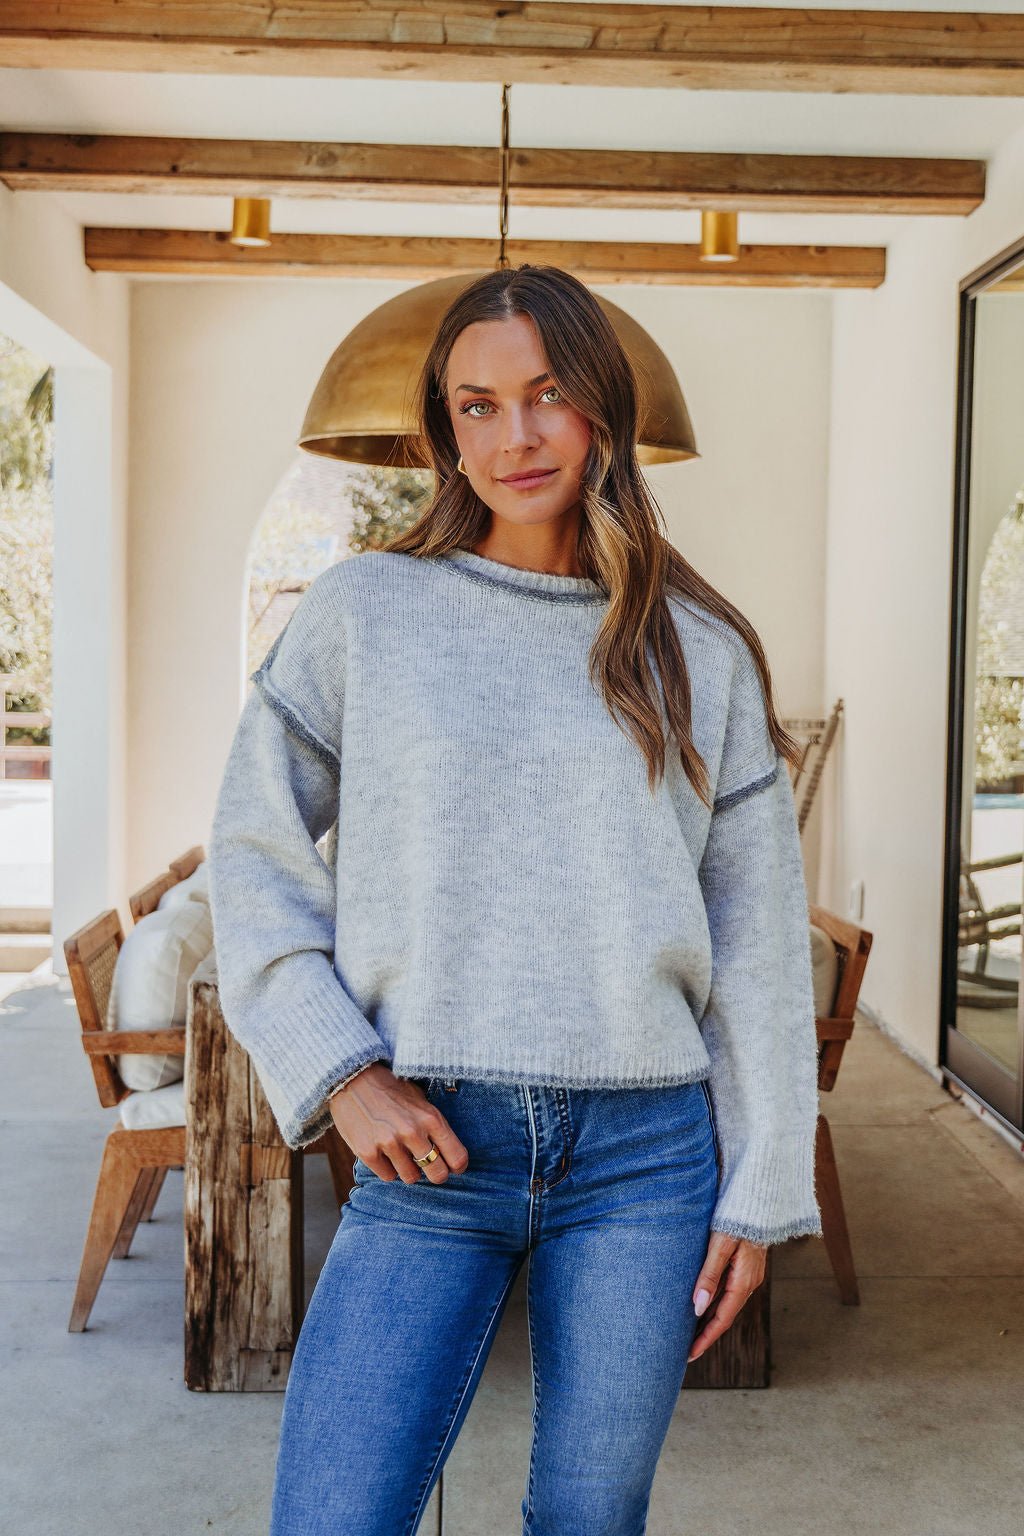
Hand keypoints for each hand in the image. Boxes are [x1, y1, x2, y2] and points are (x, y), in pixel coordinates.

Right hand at [328, 1064, 469, 1184]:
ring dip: (408, 1169)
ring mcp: (389, 1143)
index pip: (457, 1157)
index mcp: (430, 1118)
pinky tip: (383, 1152)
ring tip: (401, 1153)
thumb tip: (449, 1153)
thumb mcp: (420, 1099)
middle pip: (438, 1174)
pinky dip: (387, 1168)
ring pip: (411, 1177)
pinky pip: (388, 1176)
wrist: (352, 1079)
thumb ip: (434, 1125)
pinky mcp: (367, 1153)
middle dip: (435, 1174)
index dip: (457, 1166)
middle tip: (428, 1168)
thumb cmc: (390, 1089)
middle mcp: (412, 1132)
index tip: (452, 1166)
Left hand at [687, 1231, 767, 1362]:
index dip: (706, 1338)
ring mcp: (749, 1275)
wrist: (758, 1201)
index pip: (722, 1319)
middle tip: (686, 1350)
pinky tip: (704, 1305)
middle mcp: (748, 1283)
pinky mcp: (746, 1267)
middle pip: (725, 1315)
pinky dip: (716, 1303)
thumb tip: (698, 1307)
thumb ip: (709, 1275)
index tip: (689, 1354)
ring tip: (691, 1332)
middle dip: (706, 1334)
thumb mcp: (720, 1246)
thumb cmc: (737, 1219)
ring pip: (727, 1304)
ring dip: (710, 1320)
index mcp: (743, 1282)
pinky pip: (729, 1292)